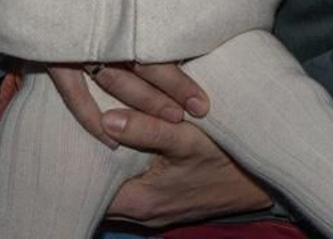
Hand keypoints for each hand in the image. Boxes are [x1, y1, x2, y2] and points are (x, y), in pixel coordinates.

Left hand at [46, 62, 270, 227]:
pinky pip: (132, 186)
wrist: (265, 183)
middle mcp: (141, 214)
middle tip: (77, 118)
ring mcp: (153, 212)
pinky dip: (124, 166)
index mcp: (139, 201)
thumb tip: (105, 118)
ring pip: (113, 186)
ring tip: (96, 124)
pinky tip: (125, 140)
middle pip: (97, 186)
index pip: (87, 185)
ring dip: (106, 160)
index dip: (75, 154)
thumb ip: (147, 128)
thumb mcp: (189, 139)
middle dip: (87, 154)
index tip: (67, 123)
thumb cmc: (228, 160)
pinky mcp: (164, 204)